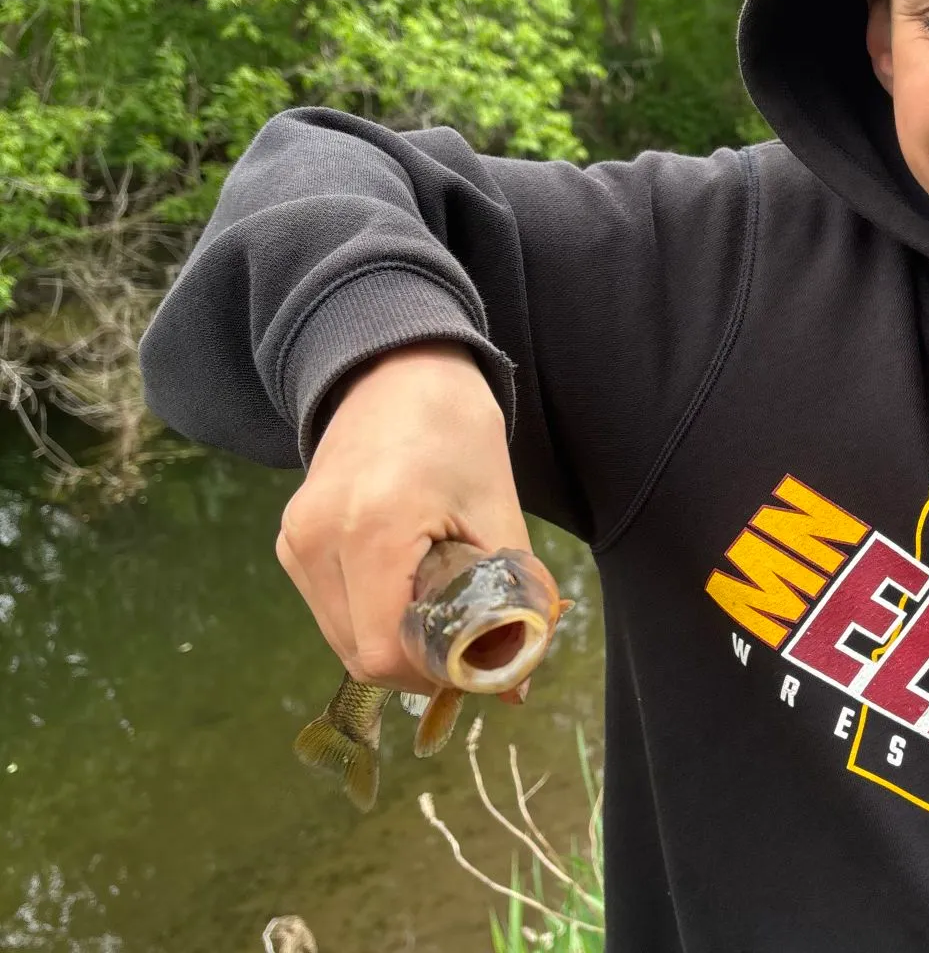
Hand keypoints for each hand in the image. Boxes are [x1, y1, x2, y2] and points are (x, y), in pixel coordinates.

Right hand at [275, 339, 530, 691]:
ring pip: (342, 638)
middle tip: (469, 640)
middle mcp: (317, 537)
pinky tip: (407, 586)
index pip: (386, 651)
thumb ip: (511, 598)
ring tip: (441, 606)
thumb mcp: (498, 510)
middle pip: (360, 653)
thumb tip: (515, 683)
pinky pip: (330, 609)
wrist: (398, 369)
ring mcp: (295, 539)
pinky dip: (370, 616)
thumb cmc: (457, 430)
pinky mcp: (290, 540)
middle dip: (420, 663)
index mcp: (373, 525)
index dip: (438, 672)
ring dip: (394, 643)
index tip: (482, 658)